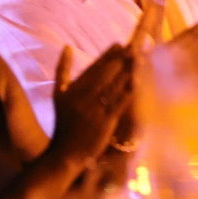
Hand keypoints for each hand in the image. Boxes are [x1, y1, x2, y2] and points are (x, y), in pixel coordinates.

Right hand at [48, 44, 133, 166]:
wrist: (64, 153)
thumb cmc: (63, 123)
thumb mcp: (58, 95)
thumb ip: (62, 70)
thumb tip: (67, 46)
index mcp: (73, 89)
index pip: (93, 68)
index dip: (107, 56)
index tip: (118, 45)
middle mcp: (83, 97)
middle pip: (105, 74)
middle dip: (120, 60)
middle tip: (133, 48)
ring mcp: (95, 109)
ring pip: (114, 86)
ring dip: (127, 72)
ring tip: (139, 59)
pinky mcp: (105, 121)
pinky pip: (119, 103)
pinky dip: (128, 91)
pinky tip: (137, 82)